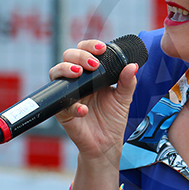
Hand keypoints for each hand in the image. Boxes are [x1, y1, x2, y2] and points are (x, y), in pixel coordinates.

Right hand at [49, 39, 137, 159]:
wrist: (106, 144)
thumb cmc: (112, 119)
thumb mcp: (124, 98)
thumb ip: (128, 82)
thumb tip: (132, 65)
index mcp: (91, 74)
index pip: (84, 51)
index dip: (89, 45)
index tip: (101, 48)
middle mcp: (77, 81)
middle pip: (67, 57)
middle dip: (79, 55)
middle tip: (93, 64)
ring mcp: (68, 95)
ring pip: (56, 74)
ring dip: (66, 70)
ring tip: (79, 74)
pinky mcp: (62, 112)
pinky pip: (61, 105)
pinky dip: (72, 106)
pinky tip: (83, 110)